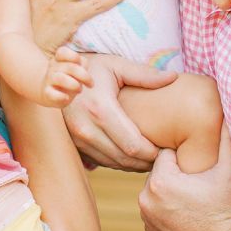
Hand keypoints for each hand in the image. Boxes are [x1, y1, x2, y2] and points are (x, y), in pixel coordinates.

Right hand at [42, 46, 93, 107]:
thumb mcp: (75, 68)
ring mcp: (49, 80)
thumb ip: (82, 63)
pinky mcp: (47, 93)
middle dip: (84, 76)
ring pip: (60, 78)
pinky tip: (66, 98)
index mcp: (59, 59)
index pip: (62, 52)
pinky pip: (52, 94)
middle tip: (90, 84)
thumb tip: (84, 66)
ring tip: (80, 90)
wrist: (49, 93)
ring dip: (74, 85)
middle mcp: (53, 67)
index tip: (81, 65)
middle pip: (70, 67)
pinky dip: (60, 96)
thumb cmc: (67, 78)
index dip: (74, 56)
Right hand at [62, 54, 176, 171]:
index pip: (133, 145)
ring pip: (113, 164)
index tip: (168, 148)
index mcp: (100, 109)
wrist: (58, 76)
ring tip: (152, 156)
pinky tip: (133, 154)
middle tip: (165, 156)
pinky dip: (119, 162)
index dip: (153, 153)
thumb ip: (145, 74)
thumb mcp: (117, 65)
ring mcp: (78, 139)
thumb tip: (173, 77)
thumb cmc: (91, 68)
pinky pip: (101, 162)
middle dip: (147, 162)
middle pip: (124, 159)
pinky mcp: (75, 144)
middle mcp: (86, 128)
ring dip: (134, 165)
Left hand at [138, 124, 230, 230]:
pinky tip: (188, 215)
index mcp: (160, 181)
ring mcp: (146, 218)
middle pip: (160, 173)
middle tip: (200, 187)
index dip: (186, 160)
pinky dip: (168, 210)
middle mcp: (146, 200)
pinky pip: (156, 210)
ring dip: (171, 192)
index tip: (200, 170)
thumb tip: (226, 110)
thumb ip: (226, 138)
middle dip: (177, 176)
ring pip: (157, 191)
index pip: (166, 155)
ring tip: (195, 201)